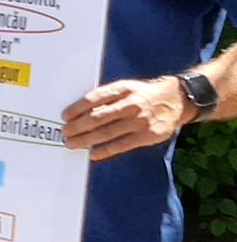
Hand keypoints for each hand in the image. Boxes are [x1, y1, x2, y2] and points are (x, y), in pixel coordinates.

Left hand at [63, 77, 190, 160]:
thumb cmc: (143, 94)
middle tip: (65, 133)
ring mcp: (140, 121)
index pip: (94, 98)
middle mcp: (131, 104)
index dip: (76, 108)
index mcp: (123, 89)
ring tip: (72, 143)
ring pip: (107, 133)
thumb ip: (106, 98)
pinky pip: (122, 145)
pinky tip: (93, 153)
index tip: (65, 116)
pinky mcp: (148, 135)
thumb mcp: (126, 88)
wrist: (177, 100)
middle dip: (77, 127)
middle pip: (97, 117)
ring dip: (86, 140)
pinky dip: (105, 150)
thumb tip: (80, 113)